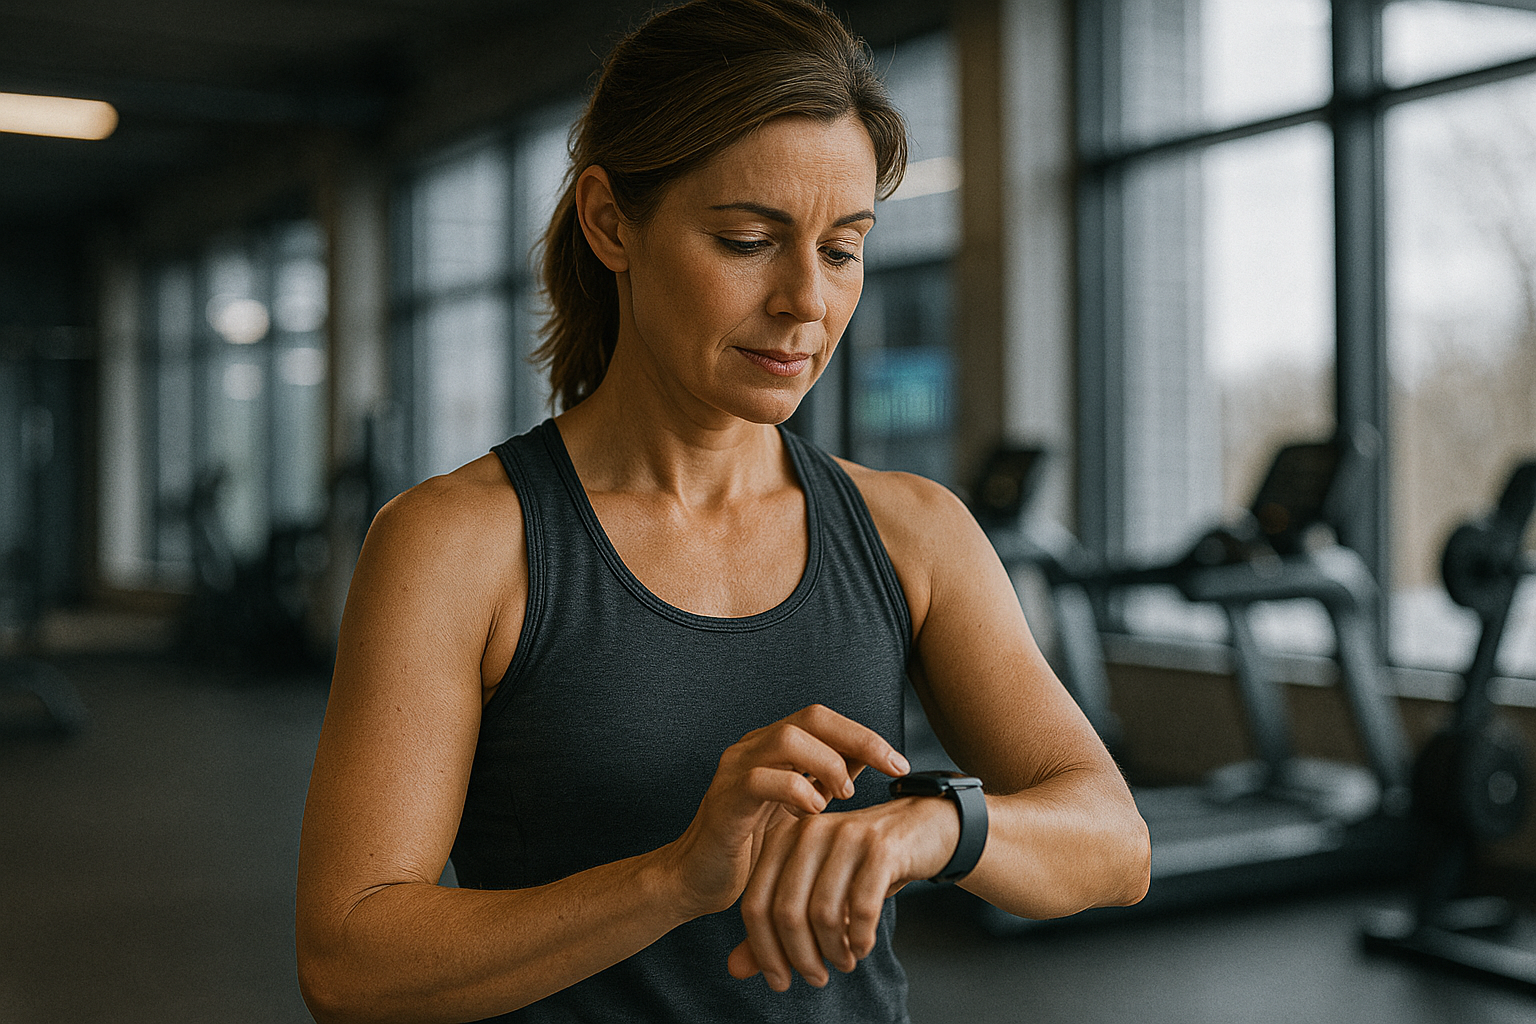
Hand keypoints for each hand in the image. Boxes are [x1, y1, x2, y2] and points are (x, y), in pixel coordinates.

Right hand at [663, 705, 910, 924]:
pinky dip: (797, 792)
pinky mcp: (725, 800)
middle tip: (890, 768)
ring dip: (827, 764)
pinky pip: (762, 780)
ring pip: (788, 739)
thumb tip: (866, 756)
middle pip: (811, 717)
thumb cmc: (750, 846)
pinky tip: (811, 814)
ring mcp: (734, 770)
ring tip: (842, 796)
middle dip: (859, 739)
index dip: (864, 734)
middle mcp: (752, 748)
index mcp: (770, 746)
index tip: (899, 764)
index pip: (823, 718)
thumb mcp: (798, 808)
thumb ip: (826, 778)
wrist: (696, 879)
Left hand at [726, 794, 959, 991]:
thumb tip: (734, 969)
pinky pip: (862, 907)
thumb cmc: (861, 865)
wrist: (921, 828)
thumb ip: (774, 927)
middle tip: (817, 978)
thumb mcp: (815, 892)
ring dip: (833, 951)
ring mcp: (845, 836)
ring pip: (823, 913)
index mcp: (783, 838)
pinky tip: (862, 946)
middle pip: (786, 911)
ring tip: (843, 962)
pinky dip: (860, 938)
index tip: (780, 982)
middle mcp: (808, 831)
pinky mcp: (880, 848)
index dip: (764, 951)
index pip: (756, 904)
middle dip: (801, 957)